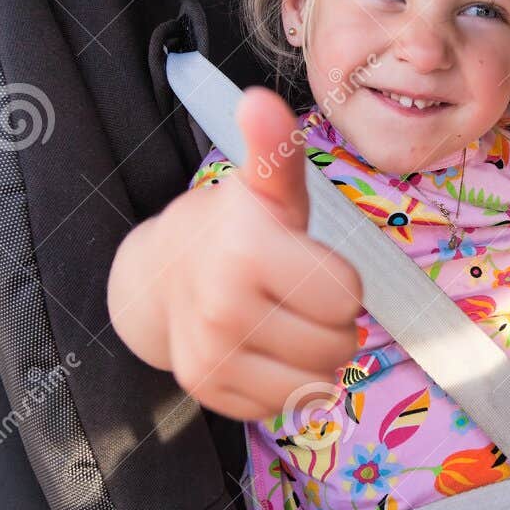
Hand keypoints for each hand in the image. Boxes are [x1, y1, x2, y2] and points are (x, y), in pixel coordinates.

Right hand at [164, 86, 362, 420]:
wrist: (162, 275)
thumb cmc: (236, 230)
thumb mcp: (263, 189)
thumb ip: (274, 151)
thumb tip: (262, 102)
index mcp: (247, 253)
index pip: (348, 296)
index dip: (339, 280)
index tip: (306, 262)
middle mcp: (223, 308)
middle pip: (339, 345)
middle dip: (331, 322)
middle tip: (295, 295)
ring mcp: (212, 355)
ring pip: (318, 385)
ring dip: (314, 358)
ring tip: (283, 323)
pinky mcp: (209, 391)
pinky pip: (284, 406)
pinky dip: (284, 384)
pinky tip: (261, 349)